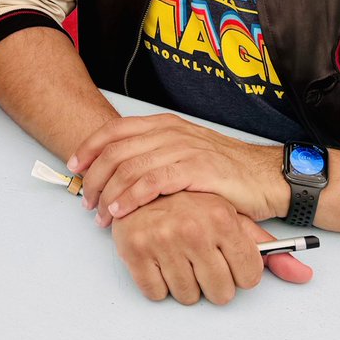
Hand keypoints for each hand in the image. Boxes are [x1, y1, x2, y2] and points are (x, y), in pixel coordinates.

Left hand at [69, 112, 289, 226]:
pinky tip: (122, 211)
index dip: (90, 146)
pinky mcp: (198, 170)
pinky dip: (132, 197)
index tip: (74, 166)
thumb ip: (154, 156)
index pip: (115, 129)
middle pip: (117, 149)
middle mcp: (171, 131)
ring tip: (100, 215)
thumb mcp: (183, 155)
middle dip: (95, 176)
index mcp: (164, 124)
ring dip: (109, 192)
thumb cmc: (223, 173)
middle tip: (86, 200)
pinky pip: (154, 182)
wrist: (266, 177)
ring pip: (131, 166)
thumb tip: (117, 171)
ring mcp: (184, 148)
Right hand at [113, 191, 312, 304]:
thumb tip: (304, 274)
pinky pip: (155, 293)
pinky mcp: (133, 248)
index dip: (239, 271)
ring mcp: (161, 238)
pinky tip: (157, 256)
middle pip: (221, 293)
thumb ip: (268, 248)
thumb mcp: (232, 216)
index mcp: (221, 217)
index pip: (249, 277)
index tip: (227, 257)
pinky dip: (156, 282)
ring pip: (188, 296)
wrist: (142, 175)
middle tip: (201, 257)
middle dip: (212, 280)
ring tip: (177, 253)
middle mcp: (193, 228)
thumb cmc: (190, 200)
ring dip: (183, 282)